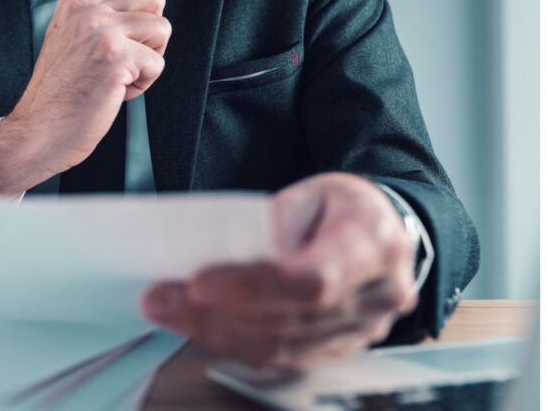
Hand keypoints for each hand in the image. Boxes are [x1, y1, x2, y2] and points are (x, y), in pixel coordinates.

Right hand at [0, 0, 170, 195]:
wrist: (40, 128)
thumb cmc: (57, 90)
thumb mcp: (68, 33)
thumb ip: (98, 10)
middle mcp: (88, 9)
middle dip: (149, 30)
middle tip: (124, 53)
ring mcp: (102, 32)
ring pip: (162, 29)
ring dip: (148, 57)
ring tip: (118, 72)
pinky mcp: (117, 58)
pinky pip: (158, 62)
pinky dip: (143, 82)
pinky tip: (117, 89)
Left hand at [141, 173, 418, 367]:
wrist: (387, 231)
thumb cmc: (347, 206)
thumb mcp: (314, 191)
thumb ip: (274, 220)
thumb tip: (219, 252)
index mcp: (372, 244)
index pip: (309, 280)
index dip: (251, 288)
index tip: (198, 284)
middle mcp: (375, 296)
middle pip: (287, 319)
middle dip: (215, 313)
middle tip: (160, 298)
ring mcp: (362, 330)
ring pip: (280, 346)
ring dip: (215, 332)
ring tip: (168, 311)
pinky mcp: (339, 349)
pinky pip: (281, 357)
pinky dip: (234, 343)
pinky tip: (198, 327)